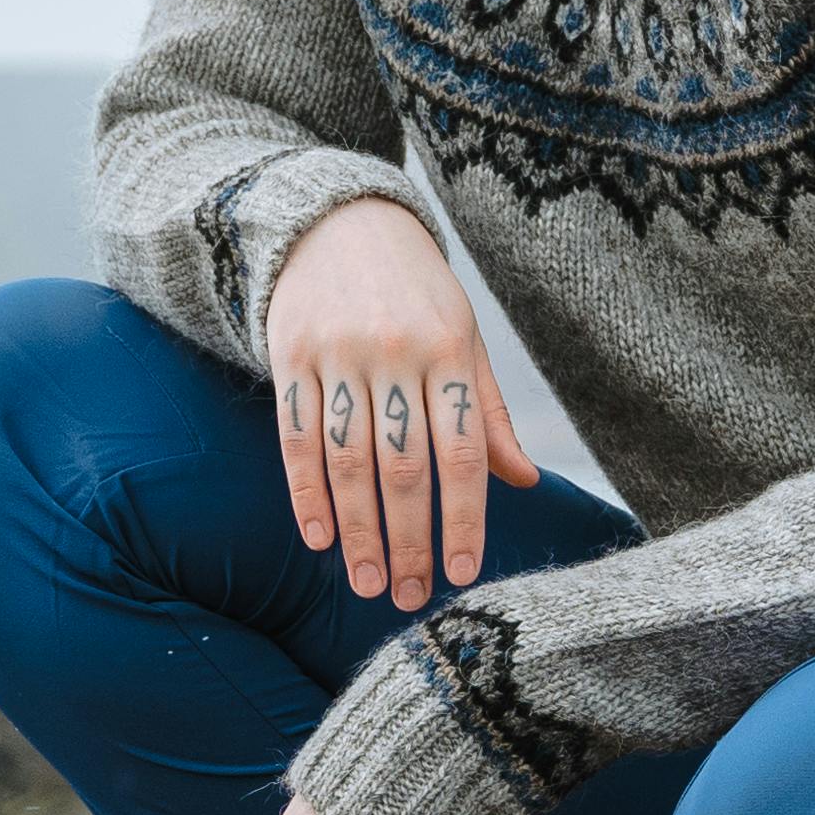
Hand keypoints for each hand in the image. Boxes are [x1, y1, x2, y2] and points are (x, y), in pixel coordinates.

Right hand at [263, 194, 536, 612]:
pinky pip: (296, 436)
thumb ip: (487, 412)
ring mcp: (339, 352)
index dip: (462, 520)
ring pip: (348, 460)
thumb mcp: (464, 337)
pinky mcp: (290, 352)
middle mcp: (395, 352)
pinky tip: (319, 538)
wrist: (339, 218)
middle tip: (409, 595)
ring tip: (367, 582)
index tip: (462, 575)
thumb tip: (524, 482)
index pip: (461, 454)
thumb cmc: (416, 292)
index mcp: (450, 350)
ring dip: (357, 531)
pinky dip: (306, 493)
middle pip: (401, 466)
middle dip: (408, 540)